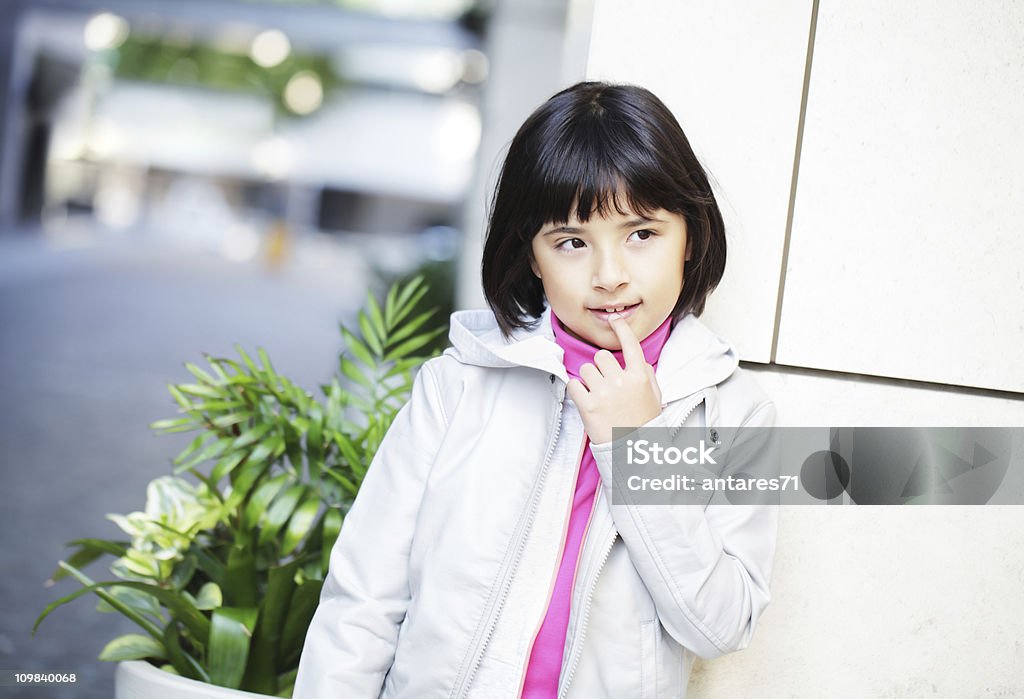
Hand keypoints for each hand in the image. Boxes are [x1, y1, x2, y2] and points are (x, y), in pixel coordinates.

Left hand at [566, 314, 662, 443]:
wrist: (633, 452)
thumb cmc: (644, 425)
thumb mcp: (655, 398)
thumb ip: (647, 376)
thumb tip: (638, 362)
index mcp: (640, 377)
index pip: (630, 344)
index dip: (621, 329)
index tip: (614, 320)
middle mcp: (622, 381)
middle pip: (601, 356)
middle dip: (600, 367)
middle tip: (605, 384)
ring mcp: (604, 392)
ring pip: (586, 369)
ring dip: (588, 379)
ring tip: (597, 395)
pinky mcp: (588, 405)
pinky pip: (574, 384)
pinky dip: (577, 390)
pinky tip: (586, 400)